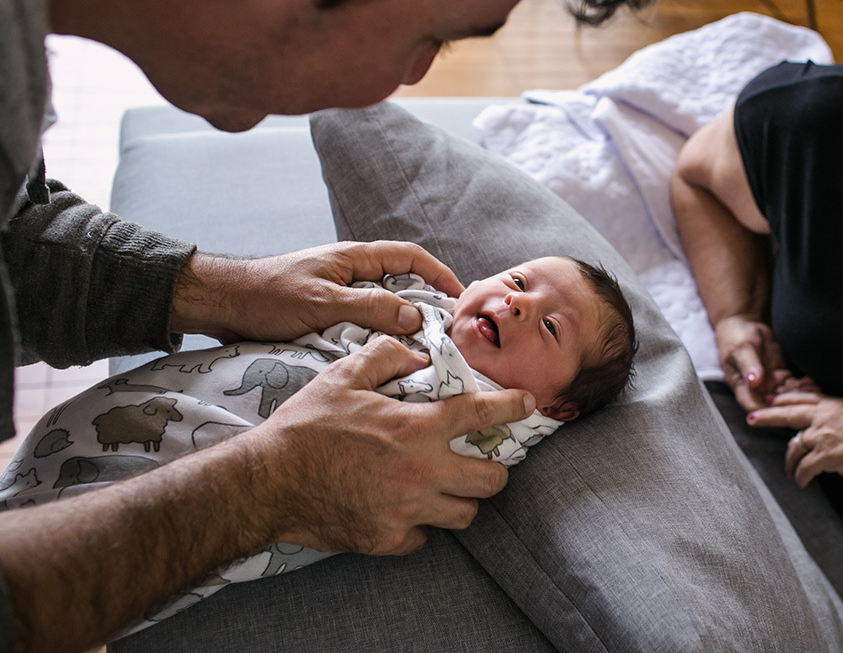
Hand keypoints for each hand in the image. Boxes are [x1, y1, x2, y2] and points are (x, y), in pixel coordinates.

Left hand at [172, 241, 464, 341]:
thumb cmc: (267, 297)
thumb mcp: (322, 304)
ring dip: (401, 324)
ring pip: (383, 306)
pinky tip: (383, 357)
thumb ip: (370, 308)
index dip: (439, 274)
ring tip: (420, 350)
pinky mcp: (326, 312)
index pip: (411, 257)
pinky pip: (363, 322)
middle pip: (402, 282)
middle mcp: (351, 272)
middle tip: (445, 333)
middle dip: (426, 304)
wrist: (220, 304)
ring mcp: (339, 292)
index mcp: (354, 258)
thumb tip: (415, 317)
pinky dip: (378, 336)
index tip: (459, 298)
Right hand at [243, 335, 535, 555]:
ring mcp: (407, 510)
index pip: (483, 414)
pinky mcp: (388, 540)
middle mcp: (421, 472)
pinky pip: (425, 537)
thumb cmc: (305, 426)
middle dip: (493, 468)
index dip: (513, 407)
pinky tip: (406, 508)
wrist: (266, 483)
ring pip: (465, 515)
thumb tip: (415, 350)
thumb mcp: (344, 376)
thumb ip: (387, 356)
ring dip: (461, 499)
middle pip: (492, 480)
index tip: (528, 403)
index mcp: (417, 429)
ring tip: (446, 486)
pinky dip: (421, 525)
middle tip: (481, 460)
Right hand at [714, 315, 805, 410]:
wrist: (745, 325)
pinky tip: (811, 383)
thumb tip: (753, 382)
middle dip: (789, 402)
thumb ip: (748, 365)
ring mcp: (768, 383)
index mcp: (741, 386)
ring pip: (784, 396)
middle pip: (772, 404)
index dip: (767, 409)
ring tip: (812, 389)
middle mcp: (755, 389)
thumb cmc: (736, 336)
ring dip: (798, 394)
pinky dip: (801, 386)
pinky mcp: (779, 376)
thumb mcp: (742, 349)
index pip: (752, 405)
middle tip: (804, 398)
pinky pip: (791, 386)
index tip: (780, 402)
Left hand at [747, 386, 842, 487]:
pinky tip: (801, 482)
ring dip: (789, 461)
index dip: (784, 400)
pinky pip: (805, 467)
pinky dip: (801, 476)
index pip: (802, 398)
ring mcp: (822, 435)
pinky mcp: (825, 456)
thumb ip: (841, 419)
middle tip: (752, 419)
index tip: (773, 401)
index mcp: (833, 404)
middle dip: (766, 417)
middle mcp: (823, 416)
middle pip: (787, 414)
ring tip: (788, 471)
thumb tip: (832, 430)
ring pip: (794, 446)